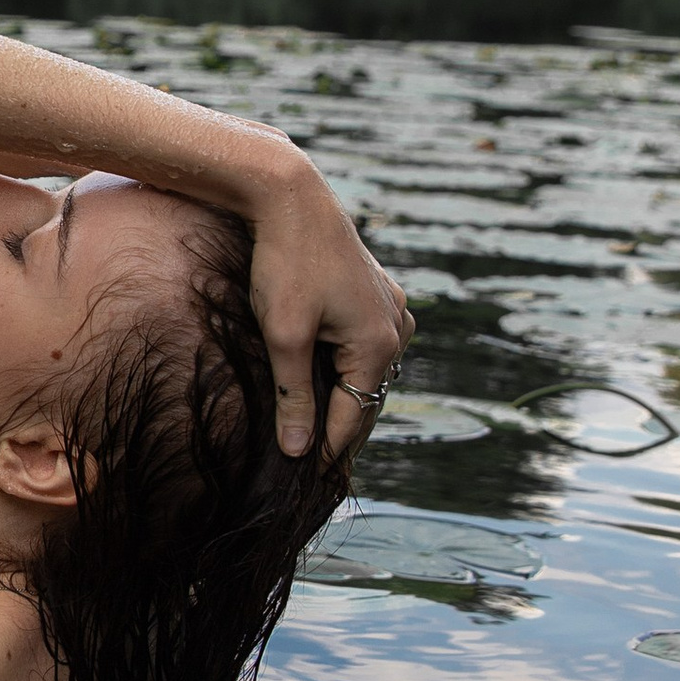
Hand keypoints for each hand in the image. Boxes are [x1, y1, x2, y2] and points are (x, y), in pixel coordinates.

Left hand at [246, 162, 413, 462]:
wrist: (291, 199)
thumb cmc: (284, 265)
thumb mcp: (283, 335)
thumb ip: (293, 395)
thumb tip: (297, 450)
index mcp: (378, 345)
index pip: (354, 417)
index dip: (327, 451)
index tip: (305, 481)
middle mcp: (397, 329)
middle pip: (366, 397)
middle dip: (339, 428)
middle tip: (311, 466)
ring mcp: (392, 309)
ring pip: (366, 372)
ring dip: (343, 398)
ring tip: (315, 433)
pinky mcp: (378, 294)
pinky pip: (364, 345)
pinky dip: (345, 367)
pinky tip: (324, 384)